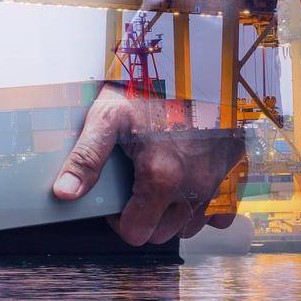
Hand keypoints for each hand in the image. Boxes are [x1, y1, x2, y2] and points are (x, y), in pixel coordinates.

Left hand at [52, 85, 245, 245]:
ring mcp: (219, 185)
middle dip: (143, 217)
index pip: (136, 233)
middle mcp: (195, 189)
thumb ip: (85, 158)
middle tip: (133, 186)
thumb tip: (65, 193)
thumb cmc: (150, 88)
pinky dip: (203, 206)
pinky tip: (186, 183)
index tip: (114, 199)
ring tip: (158, 180)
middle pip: (162, 233)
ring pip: (191, 226)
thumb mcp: (107, 116)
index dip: (118, 220)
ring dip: (172, 213)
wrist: (196, 67)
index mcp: (162, 178)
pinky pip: (221, 213)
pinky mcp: (235, 176)